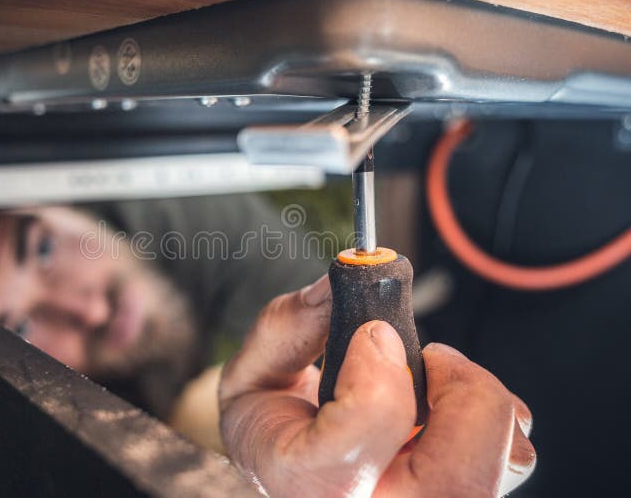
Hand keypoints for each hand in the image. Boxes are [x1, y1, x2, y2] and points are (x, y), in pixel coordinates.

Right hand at [219, 275, 535, 496]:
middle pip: (459, 478)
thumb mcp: (251, 377)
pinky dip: (490, 417)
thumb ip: (289, 325)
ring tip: (431, 384)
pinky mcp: (457, 495)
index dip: (378, 374)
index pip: (361, 442)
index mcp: (308, 487)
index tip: (372, 334)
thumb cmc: (268, 436)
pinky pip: (509, 458)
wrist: (288, 475)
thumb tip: (341, 283)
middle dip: (461, 388)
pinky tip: (444, 408)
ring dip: (478, 400)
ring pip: (501, 463)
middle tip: (428, 356)